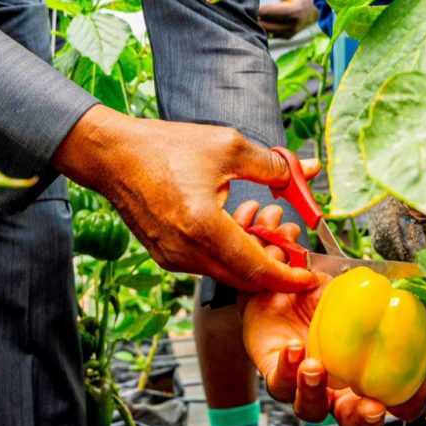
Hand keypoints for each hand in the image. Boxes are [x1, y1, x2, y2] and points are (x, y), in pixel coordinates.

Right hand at [53, 108, 320, 295]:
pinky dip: (227, 256)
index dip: (290, 277)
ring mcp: (174, 259)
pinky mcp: (166, 258)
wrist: (114, 156)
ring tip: (263, 233)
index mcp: (204, 226)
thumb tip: (305, 170)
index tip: (311, 276)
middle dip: (273, 270)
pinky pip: (207, 265)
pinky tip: (233, 230)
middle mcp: (188, 252)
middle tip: (291, 250)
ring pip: (226, 274)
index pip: (258, 270)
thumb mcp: (225, 146)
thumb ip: (270, 164)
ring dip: (250, 263)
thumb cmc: (165, 147)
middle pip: (245, 280)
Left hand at [241, 271, 425, 425]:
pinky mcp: (275, 375)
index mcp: (365, 376)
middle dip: (365, 421)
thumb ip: (376, 300)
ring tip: (315, 366)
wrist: (275, 283)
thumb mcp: (351, 294)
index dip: (410, 404)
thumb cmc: (319, 295)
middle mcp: (336, 391)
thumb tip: (409, 291)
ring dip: (315, 392)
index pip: (396, 404)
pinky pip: (280, 383)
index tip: (416, 390)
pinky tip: (294, 347)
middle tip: (371, 406)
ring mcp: (304, 387)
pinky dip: (287, 368)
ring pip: (310, 409)